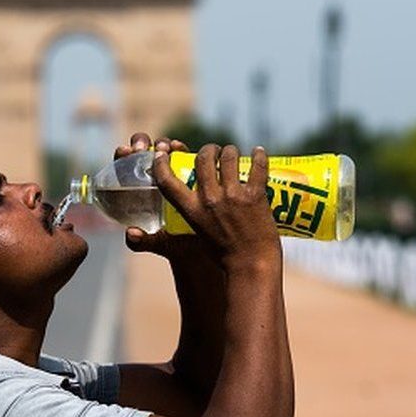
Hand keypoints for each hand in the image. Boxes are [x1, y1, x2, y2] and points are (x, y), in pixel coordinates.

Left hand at [114, 132, 213, 266]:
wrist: (207, 247)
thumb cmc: (179, 246)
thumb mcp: (161, 244)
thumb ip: (143, 242)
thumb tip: (131, 233)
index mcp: (137, 194)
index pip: (123, 170)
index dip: (122, 157)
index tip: (125, 152)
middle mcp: (152, 180)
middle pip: (140, 153)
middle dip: (140, 143)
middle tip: (143, 148)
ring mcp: (171, 174)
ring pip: (161, 151)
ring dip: (161, 144)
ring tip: (164, 147)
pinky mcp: (189, 172)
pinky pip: (182, 155)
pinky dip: (179, 148)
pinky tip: (179, 147)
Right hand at [152, 143, 280, 272]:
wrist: (251, 266)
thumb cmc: (222, 255)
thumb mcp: (193, 234)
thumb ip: (185, 218)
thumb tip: (156, 216)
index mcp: (191, 210)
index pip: (167, 181)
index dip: (161, 163)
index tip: (162, 154)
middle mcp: (210, 200)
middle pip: (203, 158)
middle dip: (208, 150)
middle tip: (214, 151)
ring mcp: (233, 196)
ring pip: (229, 156)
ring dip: (231, 151)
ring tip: (233, 154)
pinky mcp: (255, 196)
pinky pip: (257, 166)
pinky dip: (259, 156)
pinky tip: (259, 152)